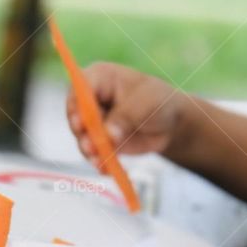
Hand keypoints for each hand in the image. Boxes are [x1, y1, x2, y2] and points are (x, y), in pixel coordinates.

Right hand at [65, 62, 189, 163]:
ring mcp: (92, 121)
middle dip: (83, 135)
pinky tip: (108, 169)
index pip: (79, 89)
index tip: (81, 125)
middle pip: (76, 116)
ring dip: (90, 152)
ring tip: (101, 162)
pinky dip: (100, 161)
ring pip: (83, 138)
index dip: (76, 107)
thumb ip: (126, 117)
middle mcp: (90, 98)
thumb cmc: (158, 101)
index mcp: (99, 77)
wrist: (169, 123)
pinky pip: (93, 153)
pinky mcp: (97, 140)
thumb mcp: (146, 103)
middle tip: (92, 149)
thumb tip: (108, 135)